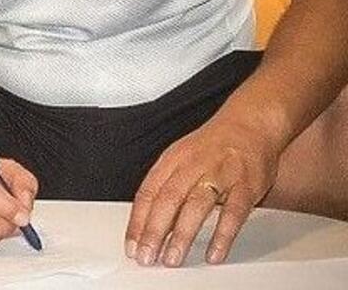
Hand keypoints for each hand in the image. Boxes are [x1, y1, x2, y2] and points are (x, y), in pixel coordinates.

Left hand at [125, 117, 281, 266]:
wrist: (251, 123)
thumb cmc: (211, 146)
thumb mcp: (181, 159)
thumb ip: (166, 188)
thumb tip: (148, 223)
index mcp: (171, 160)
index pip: (147, 193)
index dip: (137, 221)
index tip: (132, 245)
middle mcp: (192, 166)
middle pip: (167, 200)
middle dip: (154, 231)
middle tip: (146, 257)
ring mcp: (220, 174)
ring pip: (196, 206)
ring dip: (182, 235)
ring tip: (172, 258)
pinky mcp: (247, 185)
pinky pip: (234, 213)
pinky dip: (222, 235)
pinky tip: (213, 253)